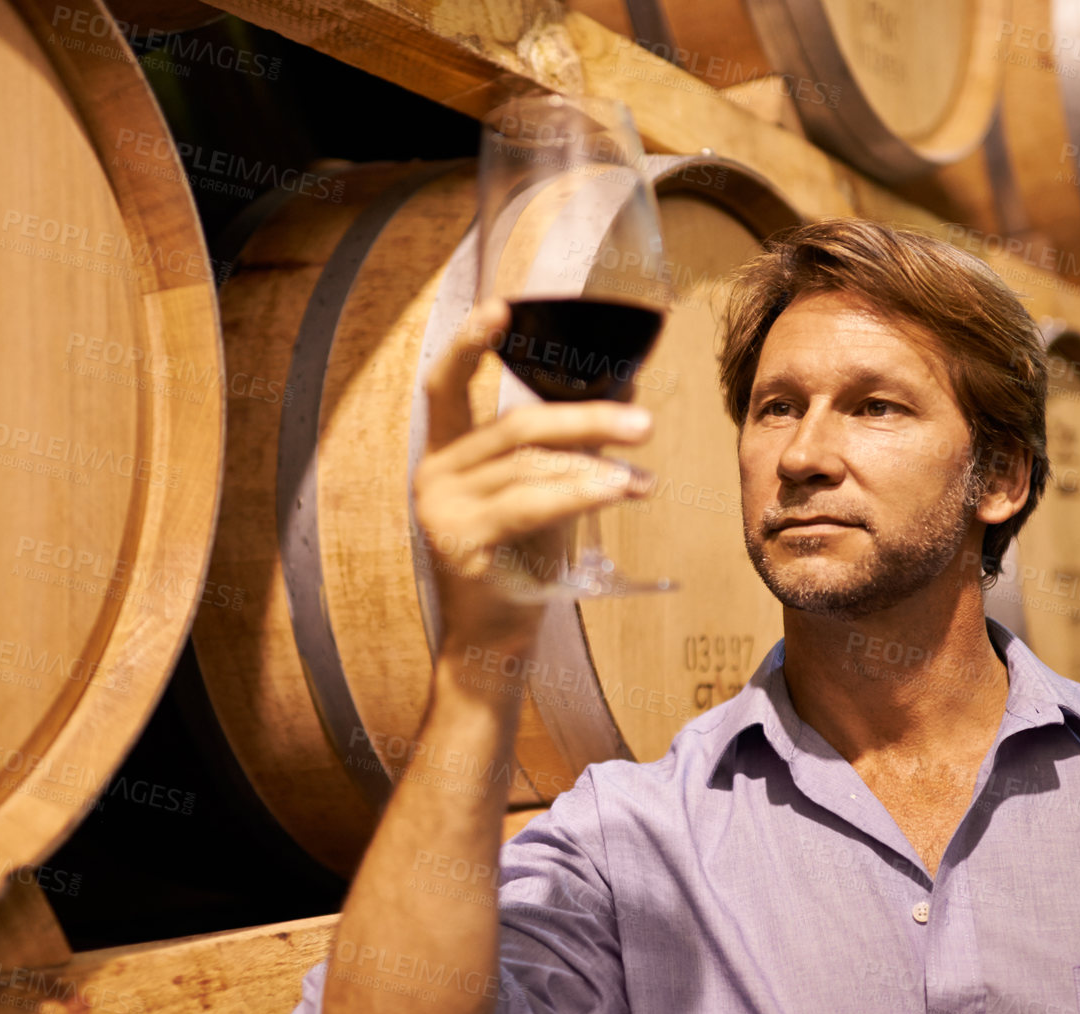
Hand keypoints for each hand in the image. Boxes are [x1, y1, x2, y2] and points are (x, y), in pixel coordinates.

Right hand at [412, 299, 655, 659]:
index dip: (469, 343)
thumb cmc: (525, 561)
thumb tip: (626, 389)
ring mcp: (441, 509)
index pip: (445, 386)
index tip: (502, 308)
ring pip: (529, 466)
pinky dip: (579, 494)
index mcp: (446, 453)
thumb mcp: (545, 494)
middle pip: (515, 426)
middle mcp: (434, 474)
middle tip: (644, 426)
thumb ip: (568, 446)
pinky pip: (530, 504)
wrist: (496, 639)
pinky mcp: (460, 543)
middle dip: (587, 420)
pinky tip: (617, 491)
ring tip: (645, 481)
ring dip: (596, 467)